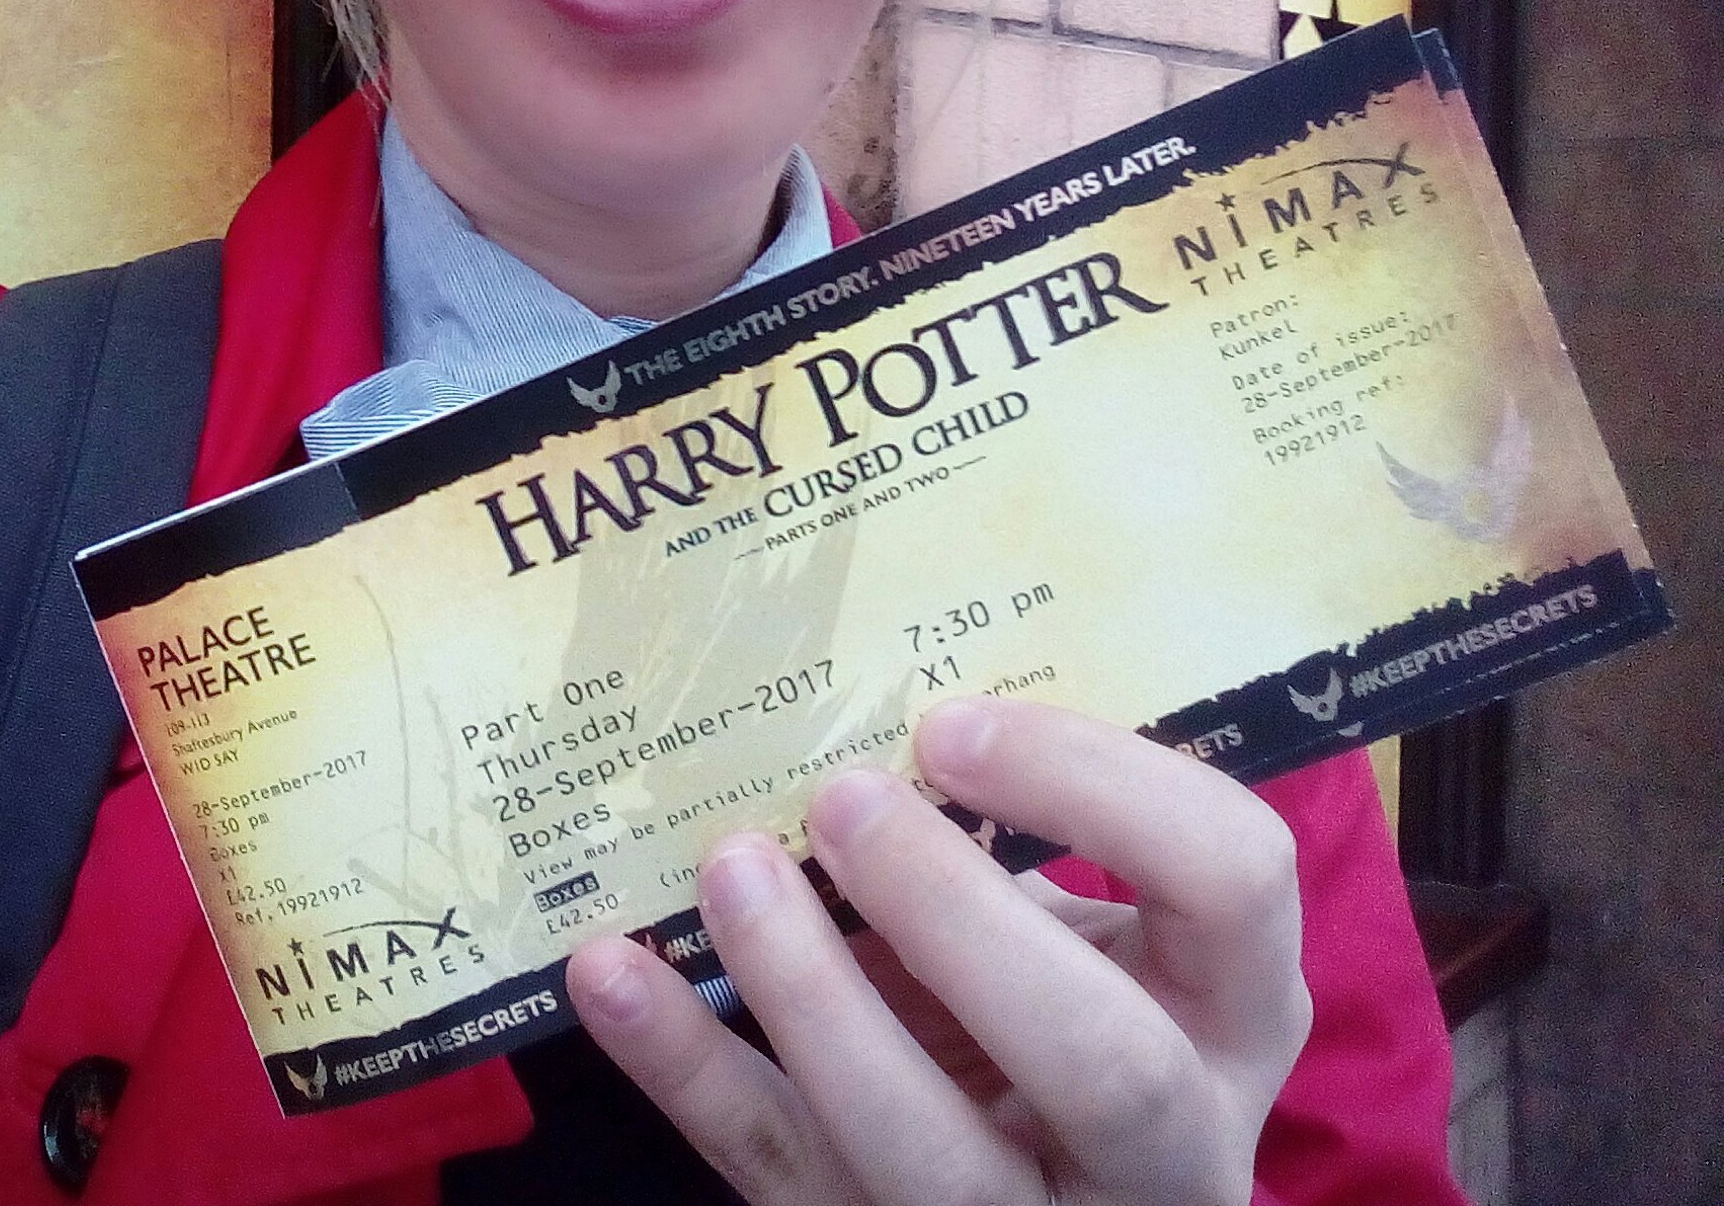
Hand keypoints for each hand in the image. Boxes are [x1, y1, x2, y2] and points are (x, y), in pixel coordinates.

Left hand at [566, 698, 1310, 1204]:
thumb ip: (1018, 843)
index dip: (1101, 788)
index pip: (1236, 881)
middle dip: (960, 920)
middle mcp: (1165, 1143)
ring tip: (727, 868)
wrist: (1036, 1183)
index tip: (951, 726)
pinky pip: (773, 1161)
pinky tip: (609, 970)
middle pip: (1107, 1061)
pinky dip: (680, 1061)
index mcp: (1231, 1010)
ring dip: (812, 998)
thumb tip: (851, 689)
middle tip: (842, 797)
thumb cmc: (1051, 1003)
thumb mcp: (1082, 931)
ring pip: (931, 1148)